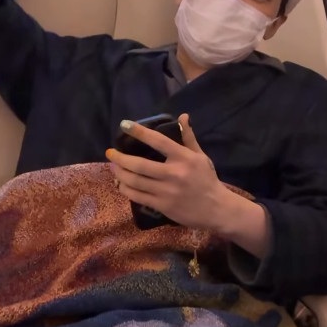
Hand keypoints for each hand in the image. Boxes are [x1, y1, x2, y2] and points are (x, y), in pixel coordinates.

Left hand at [106, 114, 228, 229]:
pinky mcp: (162, 206)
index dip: (139, 132)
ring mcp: (167, 191)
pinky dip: (126, 189)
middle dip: (120, 158)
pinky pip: (138, 196)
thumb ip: (188, 138)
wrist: (216, 209)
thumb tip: (183, 116)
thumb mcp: (201, 157)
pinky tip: (120, 184)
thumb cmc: (207, 180)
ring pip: (135, 181)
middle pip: (139, 165)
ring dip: (120, 173)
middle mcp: (174, 174)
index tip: (124, 124)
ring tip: (113, 167)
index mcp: (184, 158)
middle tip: (110, 153)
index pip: (158, 141)